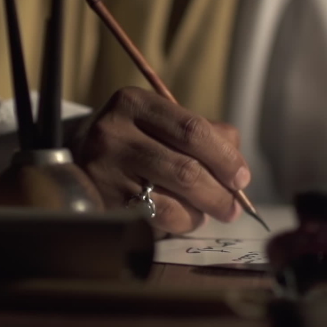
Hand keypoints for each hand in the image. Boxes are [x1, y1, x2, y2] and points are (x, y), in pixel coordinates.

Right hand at [77, 87, 248, 233]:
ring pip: (172, 202)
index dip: (225, 158)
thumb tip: (238, 169)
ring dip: (201, 212)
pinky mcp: (104, 203)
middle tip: (234, 207)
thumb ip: (206, 135)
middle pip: (185, 169)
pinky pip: (156, 221)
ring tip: (209, 211)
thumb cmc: (140, 138)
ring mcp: (105, 171)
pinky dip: (181, 223)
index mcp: (136, 103)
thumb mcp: (165, 122)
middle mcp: (114, 133)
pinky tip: (186, 217)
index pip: (193, 130)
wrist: (83, 156)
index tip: (242, 178)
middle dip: (219, 193)